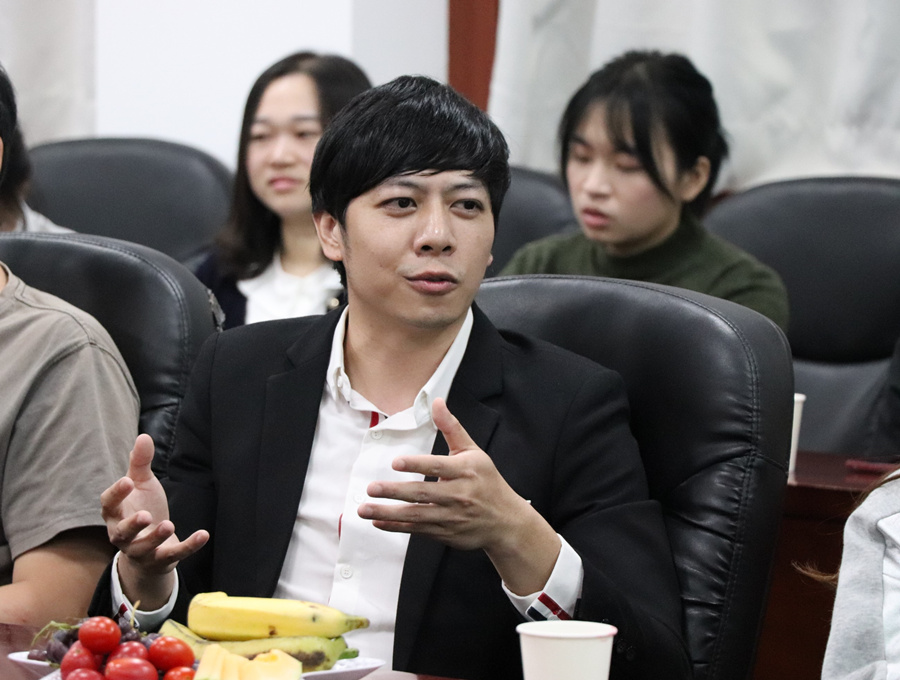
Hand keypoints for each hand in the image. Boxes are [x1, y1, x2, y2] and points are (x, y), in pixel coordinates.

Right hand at [100, 434, 207, 604]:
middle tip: (144, 515)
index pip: (108, 505)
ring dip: (155, 538)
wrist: (151, 546)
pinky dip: (189, 546)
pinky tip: (204, 534)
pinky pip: (174, 555)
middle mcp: (123, 535)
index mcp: (116, 514)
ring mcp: (142, 551)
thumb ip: (140, 464)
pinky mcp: (161, 560)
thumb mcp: (142, 485)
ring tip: (169, 524)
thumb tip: (143, 437)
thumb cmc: (142, 508)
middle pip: (121, 533)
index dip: (116, 494)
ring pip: (144, 548)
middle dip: (131, 525)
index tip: (127, 481)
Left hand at [358, 398, 559, 592]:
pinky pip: (417, 530)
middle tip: (371, 489)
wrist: (506, 521)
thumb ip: (452, 428)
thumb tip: (436, 402)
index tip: (395, 462)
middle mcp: (458, 495)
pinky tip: (378, 522)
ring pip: (416, 515)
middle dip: (394, 492)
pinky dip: (396, 527)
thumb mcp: (473, 452)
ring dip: (388, 513)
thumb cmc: (487, 481)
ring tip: (364, 509)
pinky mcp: (445, 533)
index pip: (438, 467)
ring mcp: (451, 517)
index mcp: (465, 471)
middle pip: (422, 493)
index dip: (417, 464)